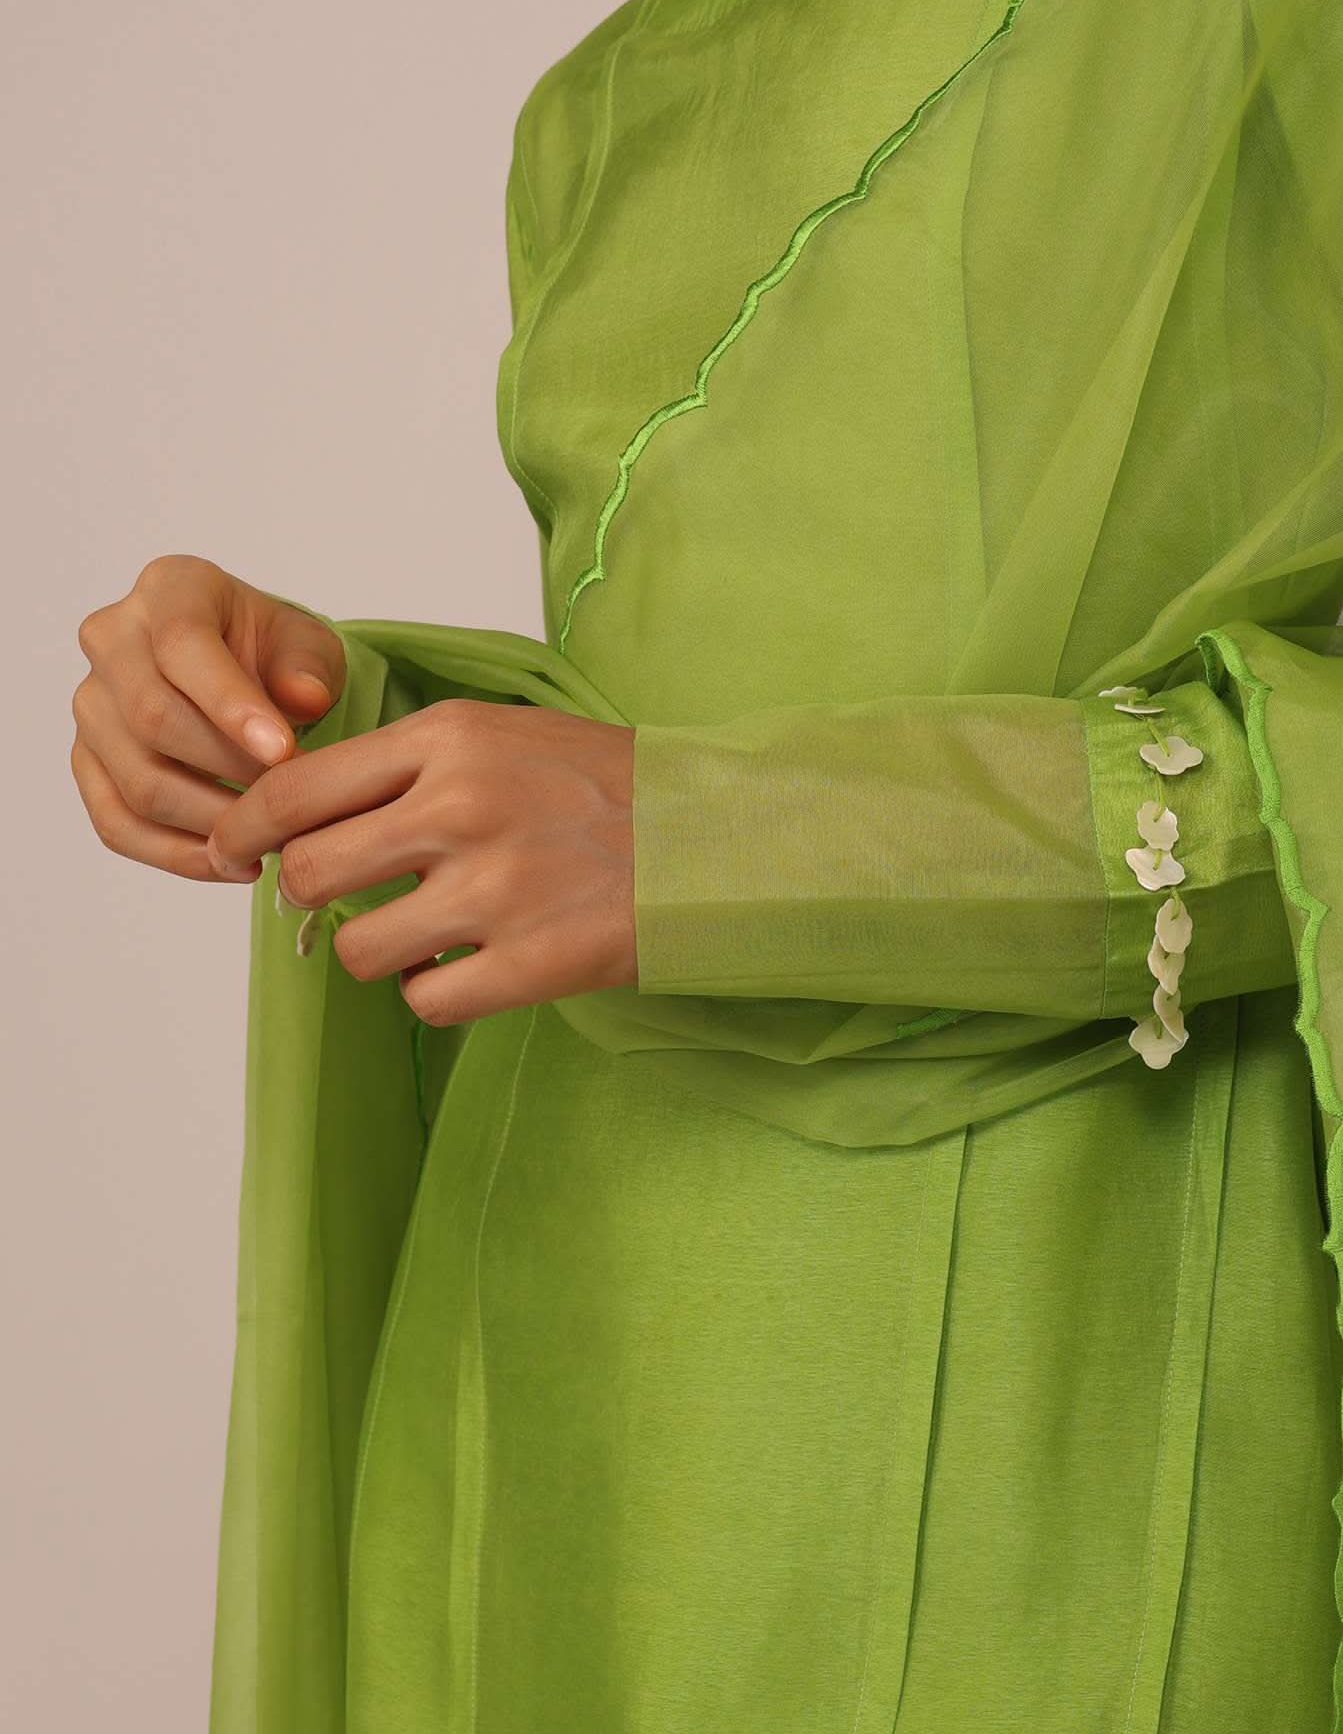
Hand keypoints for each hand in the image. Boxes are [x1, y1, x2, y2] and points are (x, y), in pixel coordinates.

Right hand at [71, 554, 344, 881]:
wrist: (246, 670)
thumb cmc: (273, 651)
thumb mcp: (308, 642)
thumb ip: (308, 664)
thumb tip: (305, 699)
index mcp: (169, 589)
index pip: (183, 646)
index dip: (231, 705)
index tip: (284, 753)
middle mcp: (112, 640)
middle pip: (151, 717)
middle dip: (228, 769)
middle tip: (288, 800)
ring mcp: (91, 704)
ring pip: (136, 779)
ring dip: (209, 820)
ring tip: (269, 838)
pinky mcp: (88, 761)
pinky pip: (115, 822)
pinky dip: (175, 854)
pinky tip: (230, 864)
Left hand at [204, 697, 638, 1024]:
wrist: (718, 837)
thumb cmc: (606, 784)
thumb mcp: (505, 733)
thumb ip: (410, 762)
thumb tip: (302, 808)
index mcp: (450, 739)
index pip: (297, 788)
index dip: (245, 828)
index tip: (233, 851)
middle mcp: (462, 808)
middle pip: (311, 873)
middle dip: (313, 895)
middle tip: (349, 897)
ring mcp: (497, 890)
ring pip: (360, 950)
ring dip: (380, 950)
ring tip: (430, 932)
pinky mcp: (531, 962)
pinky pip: (426, 1001)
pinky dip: (437, 992)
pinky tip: (475, 964)